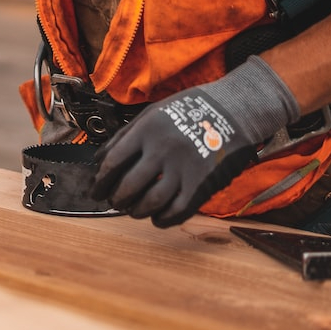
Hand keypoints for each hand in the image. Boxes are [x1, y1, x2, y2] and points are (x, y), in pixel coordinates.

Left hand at [92, 57, 299, 227]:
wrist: (234, 111)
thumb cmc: (191, 109)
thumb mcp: (154, 112)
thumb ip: (126, 135)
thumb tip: (99, 160)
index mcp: (147, 130)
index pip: (112, 163)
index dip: (100, 182)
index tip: (96, 190)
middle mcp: (162, 149)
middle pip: (128, 187)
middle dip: (116, 200)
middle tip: (115, 202)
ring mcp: (182, 168)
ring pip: (150, 203)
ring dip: (136, 211)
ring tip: (134, 210)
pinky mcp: (201, 184)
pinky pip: (176, 211)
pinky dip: (162, 219)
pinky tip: (156, 217)